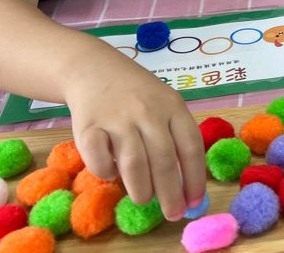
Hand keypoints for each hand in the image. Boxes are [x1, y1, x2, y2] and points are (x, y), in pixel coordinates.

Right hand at [63, 61, 205, 221]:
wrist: (93, 68)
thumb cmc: (136, 93)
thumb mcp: (164, 103)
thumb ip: (174, 135)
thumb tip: (185, 183)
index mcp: (172, 106)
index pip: (190, 146)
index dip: (195, 178)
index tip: (194, 202)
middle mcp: (147, 112)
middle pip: (164, 159)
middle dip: (170, 193)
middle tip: (172, 214)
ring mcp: (117, 118)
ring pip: (133, 162)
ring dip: (141, 188)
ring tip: (144, 198)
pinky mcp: (88, 125)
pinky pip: (98, 158)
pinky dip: (105, 173)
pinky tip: (111, 175)